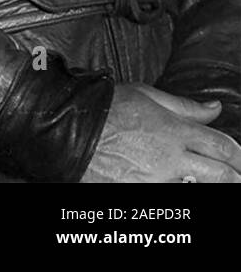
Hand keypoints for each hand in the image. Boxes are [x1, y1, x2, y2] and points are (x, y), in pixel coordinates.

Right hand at [81, 83, 240, 182]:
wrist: (66, 129)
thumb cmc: (103, 108)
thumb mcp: (144, 95)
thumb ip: (183, 105)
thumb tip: (213, 108)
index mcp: (173, 131)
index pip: (222, 145)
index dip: (239, 154)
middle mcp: (171, 158)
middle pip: (221, 174)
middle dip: (235, 176)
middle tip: (238, 175)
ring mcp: (157, 179)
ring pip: (198, 188)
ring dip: (206, 184)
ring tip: (204, 177)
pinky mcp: (142, 192)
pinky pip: (172, 195)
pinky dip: (179, 188)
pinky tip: (177, 182)